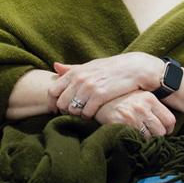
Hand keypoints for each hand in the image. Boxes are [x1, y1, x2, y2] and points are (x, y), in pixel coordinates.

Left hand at [48, 53, 162, 117]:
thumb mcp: (88, 66)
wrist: (132, 68)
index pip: (52, 90)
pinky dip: (88, 117)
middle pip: (61, 102)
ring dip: (77, 115)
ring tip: (82, 115)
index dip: (51, 103)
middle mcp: (79, 79)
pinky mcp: (101, 95)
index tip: (55, 110)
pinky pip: (87, 112)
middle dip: (64, 111)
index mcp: (74, 72)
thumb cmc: (108, 68)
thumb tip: (55, 66)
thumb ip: (71, 69)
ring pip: (73, 109)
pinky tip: (93, 115)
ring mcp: (89, 87)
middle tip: (71, 114)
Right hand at [94, 90, 175, 137]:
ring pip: (151, 137)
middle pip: (162, 131)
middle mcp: (142, 106)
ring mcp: (132, 115)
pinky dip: (137, 140)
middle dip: (156, 134)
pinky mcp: (123, 124)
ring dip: (146, 138)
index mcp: (149, 98)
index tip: (162, 129)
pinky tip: (131, 133)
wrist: (97, 98)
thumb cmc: (120, 98)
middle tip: (148, 131)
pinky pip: (138, 140)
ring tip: (138, 131)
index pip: (170, 120)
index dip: (168, 128)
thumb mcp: (138, 96)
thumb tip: (168, 124)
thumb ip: (152, 106)